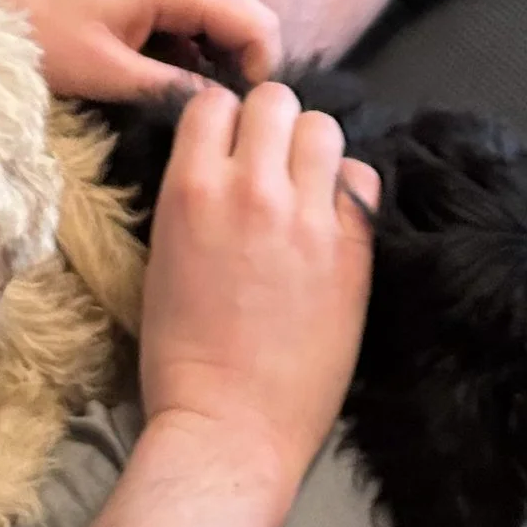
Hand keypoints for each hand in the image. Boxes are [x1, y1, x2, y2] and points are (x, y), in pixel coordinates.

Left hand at [0, 0, 279, 98]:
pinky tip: (159, 94)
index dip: (262, 76)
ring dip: (209, 69)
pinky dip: (183, 58)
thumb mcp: (103, 70)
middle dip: (239, 74)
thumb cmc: (33, 26)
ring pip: (211, 27)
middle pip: (241, 24)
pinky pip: (181, 25)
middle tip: (219, 129)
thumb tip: (222, 117)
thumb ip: (169, 90)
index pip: (259, 25)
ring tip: (188, 118)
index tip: (242, 124)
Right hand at [139, 84, 374, 498]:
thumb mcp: (162, 256)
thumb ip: (192, 197)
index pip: (214, 101)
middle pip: (277, 100)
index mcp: (189, 189)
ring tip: (306, 188)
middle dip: (272, 125)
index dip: (223, 122)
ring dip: (313, 151)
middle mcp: (252, 187)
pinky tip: (335, 221)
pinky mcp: (353, 247)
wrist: (231, 426)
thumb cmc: (180, 356)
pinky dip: (349, 190)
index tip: (228, 147)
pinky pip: (364, 179)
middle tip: (271, 164)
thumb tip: (217, 162)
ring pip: (325, 128)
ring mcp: (308, 215)